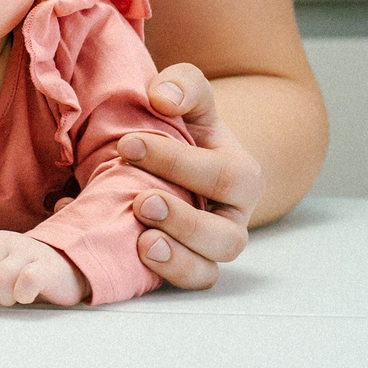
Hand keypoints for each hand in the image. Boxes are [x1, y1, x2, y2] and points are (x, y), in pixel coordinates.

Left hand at [0, 232, 87, 306]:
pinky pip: (25, 282)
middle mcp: (7, 241)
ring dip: (4, 298)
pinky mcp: (45, 267)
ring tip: (13, 299)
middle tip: (0, 298)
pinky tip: (27, 296)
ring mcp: (27, 252)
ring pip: (0, 279)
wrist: (70, 270)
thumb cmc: (28, 272)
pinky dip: (23, 296)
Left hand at [119, 65, 262, 288]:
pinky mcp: (187, 264)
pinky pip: (187, 280)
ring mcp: (211, 246)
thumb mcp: (189, 98)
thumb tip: (163, 97)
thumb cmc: (184, 126)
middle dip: (183, 220)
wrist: (181, 156)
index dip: (175, 162)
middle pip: (226, 234)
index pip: (222, 174)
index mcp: (241, 174)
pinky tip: (129, 253)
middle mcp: (233, 217)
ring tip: (143, 241)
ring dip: (177, 258)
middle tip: (141, 201)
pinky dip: (164, 273)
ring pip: (210, 267)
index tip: (126, 145)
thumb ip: (183, 86)